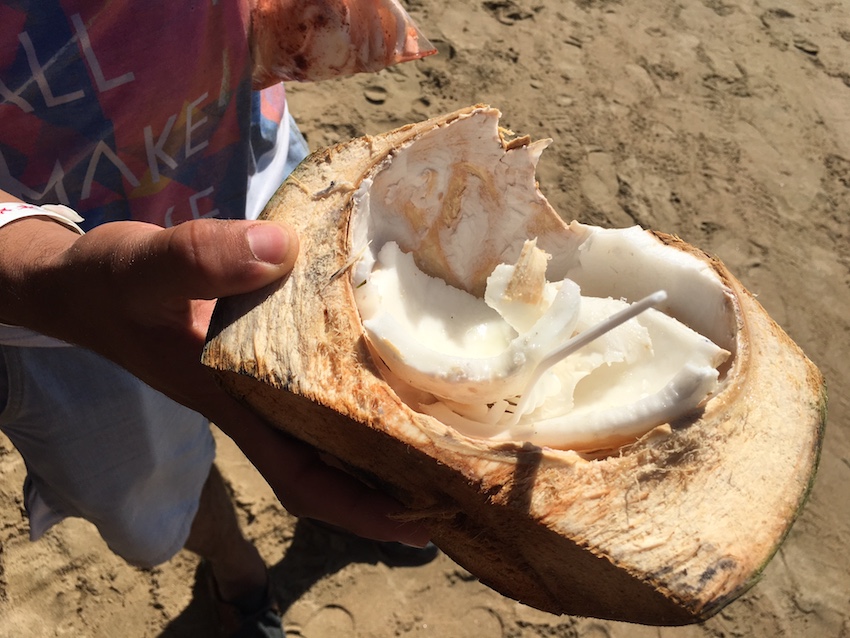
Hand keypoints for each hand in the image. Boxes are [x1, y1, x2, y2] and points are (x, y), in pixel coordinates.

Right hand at [0, 216, 429, 546]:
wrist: (82, 284)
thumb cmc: (108, 287)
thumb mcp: (144, 270)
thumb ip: (199, 259)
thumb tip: (281, 252)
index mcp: (234, 404)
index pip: (303, 478)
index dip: (360, 509)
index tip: (420, 522)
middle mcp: (255, 403)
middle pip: (331, 464)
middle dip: (390, 485)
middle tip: (462, 479)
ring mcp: (259, 381)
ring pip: (329, 428)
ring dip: (381, 442)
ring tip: (447, 434)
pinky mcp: (260, 353)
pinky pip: (317, 386)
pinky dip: (355, 391)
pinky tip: (391, 370)